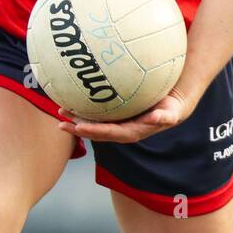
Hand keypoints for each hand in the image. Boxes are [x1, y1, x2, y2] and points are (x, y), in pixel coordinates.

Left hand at [57, 87, 193, 143]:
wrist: (171, 108)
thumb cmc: (171, 109)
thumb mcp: (171, 113)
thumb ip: (164, 117)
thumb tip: (155, 118)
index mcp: (131, 133)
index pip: (108, 134)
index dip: (93, 132)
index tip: (78, 128)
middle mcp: (121, 131)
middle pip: (96, 132)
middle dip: (78, 129)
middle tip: (61, 122)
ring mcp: (117, 124)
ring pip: (93, 124)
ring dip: (76, 120)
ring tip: (60, 111)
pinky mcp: (116, 116)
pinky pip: (97, 114)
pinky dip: (84, 110)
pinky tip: (72, 98)